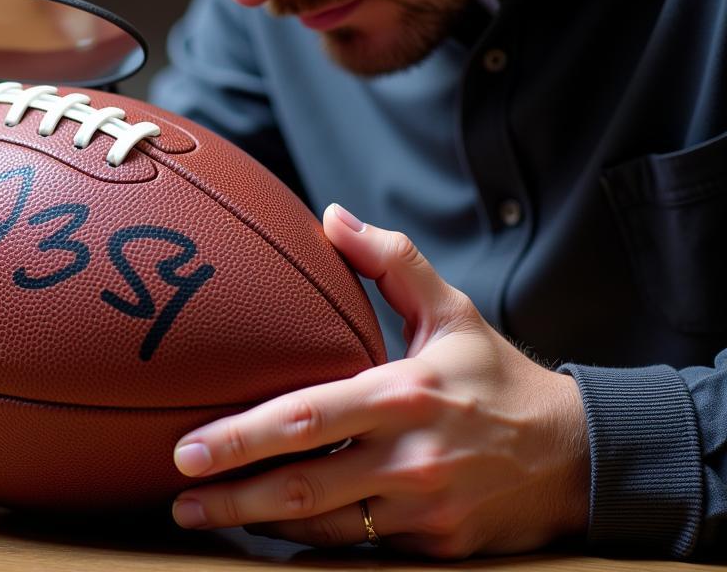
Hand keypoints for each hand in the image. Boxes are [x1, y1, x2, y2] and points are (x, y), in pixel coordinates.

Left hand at [170, 205, 589, 558]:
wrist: (575, 456)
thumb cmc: (497, 375)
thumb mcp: (450, 309)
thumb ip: (390, 260)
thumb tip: (330, 216)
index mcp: (404, 393)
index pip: (308, 418)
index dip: (243, 436)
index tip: (189, 447)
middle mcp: (409, 456)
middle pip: (304, 486)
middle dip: (233, 496)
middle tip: (179, 497)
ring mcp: (422, 509)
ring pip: (325, 528)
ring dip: (260, 524)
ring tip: (204, 517)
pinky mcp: (435, 547)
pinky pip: (360, 548)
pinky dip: (312, 543)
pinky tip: (271, 532)